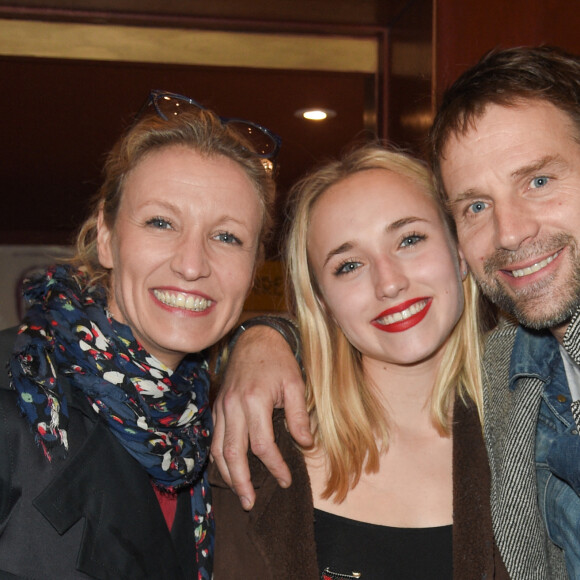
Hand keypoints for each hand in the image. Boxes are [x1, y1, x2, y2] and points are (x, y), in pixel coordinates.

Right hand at [211, 324, 310, 509]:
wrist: (255, 339)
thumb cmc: (278, 360)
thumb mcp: (296, 383)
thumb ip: (299, 415)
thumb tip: (305, 444)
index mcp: (254, 401)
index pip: (262, 445)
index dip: (275, 466)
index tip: (285, 479)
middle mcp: (233, 406)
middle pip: (233, 453)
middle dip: (241, 482)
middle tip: (250, 502)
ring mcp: (222, 407)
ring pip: (219, 449)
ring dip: (227, 474)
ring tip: (238, 493)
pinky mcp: (218, 406)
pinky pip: (215, 437)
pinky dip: (219, 457)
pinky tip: (227, 469)